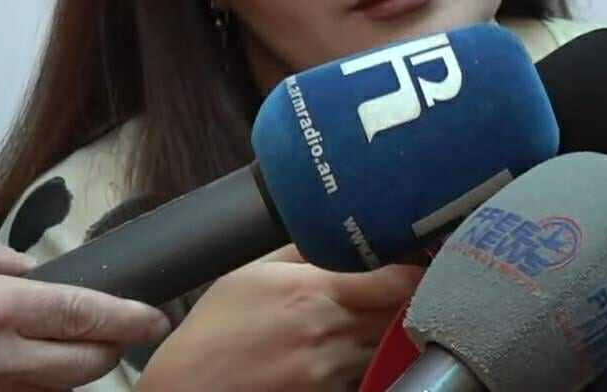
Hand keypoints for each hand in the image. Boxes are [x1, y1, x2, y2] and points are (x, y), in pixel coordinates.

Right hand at [0, 229, 170, 391]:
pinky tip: (35, 365)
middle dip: (112, 347)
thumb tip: (31, 268)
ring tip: (69, 345)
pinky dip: (39, 385)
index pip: (84, 315)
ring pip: (58, 389)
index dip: (129, 319)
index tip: (156, 321)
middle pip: (85, 364)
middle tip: (121, 331)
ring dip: (72, 371)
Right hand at [136, 244, 421, 390]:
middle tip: (403, 289)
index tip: (418, 262)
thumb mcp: (254, 273)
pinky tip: (349, 351)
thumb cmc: (215, 329)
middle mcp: (333, 331)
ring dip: (388, 332)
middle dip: (407, 299)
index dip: (417, 271)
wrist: (187, 388)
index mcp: (318, 292)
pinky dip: (366, 361)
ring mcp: (333, 369)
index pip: (399, 280)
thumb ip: (303, 251)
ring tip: (370, 320)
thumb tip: (337, 230)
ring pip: (387, 345)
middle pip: (401, 313)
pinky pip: (366, 373)